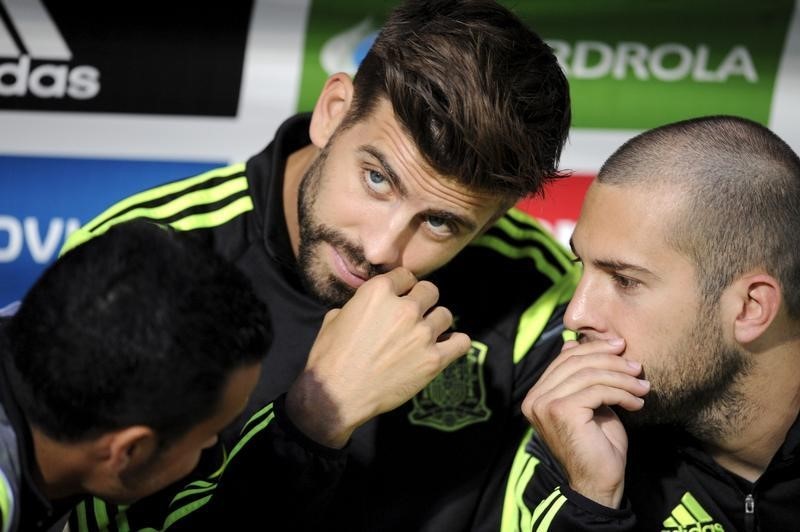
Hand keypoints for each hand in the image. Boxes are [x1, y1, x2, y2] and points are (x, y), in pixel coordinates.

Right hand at [286, 267, 470, 447]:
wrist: (336, 395)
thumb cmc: (330, 357)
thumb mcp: (335, 318)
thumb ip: (358, 304)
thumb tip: (367, 306)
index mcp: (379, 291)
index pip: (405, 275)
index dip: (402, 287)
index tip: (401, 297)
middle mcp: (405, 308)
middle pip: (430, 290)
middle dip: (423, 301)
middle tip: (413, 317)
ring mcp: (422, 333)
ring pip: (445, 314)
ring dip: (436, 323)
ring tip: (425, 336)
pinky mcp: (434, 359)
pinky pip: (461, 342)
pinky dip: (456, 343)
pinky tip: (446, 347)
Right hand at [521, 338, 649, 507]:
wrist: (599, 484)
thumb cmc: (597, 445)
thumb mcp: (589, 403)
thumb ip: (580, 378)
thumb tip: (571, 344)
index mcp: (537, 395)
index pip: (565, 359)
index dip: (595, 349)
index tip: (621, 347)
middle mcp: (535, 398)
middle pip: (577, 363)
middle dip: (611, 360)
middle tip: (637, 366)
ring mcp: (545, 405)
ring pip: (590, 375)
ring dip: (622, 378)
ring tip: (642, 386)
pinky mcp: (562, 411)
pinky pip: (598, 391)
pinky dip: (622, 393)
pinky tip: (637, 402)